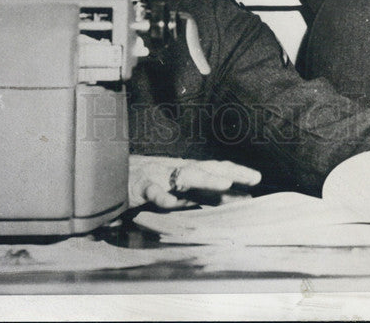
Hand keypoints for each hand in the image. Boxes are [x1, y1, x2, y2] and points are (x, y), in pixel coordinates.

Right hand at [128, 155, 260, 208]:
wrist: (112, 175)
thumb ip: (207, 194)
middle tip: (251, 179)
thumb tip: (239, 199)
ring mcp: (159, 175)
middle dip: (230, 173)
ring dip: (206, 179)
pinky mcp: (138, 186)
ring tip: (225, 184)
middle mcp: (176, 169)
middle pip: (207, 168)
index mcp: (186, 170)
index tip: (257, 178)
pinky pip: (151, 190)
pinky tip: (171, 202)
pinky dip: (162, 195)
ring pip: (185, 175)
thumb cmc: (152, 182)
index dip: (237, 171)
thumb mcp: (181, 189)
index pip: (216, 167)